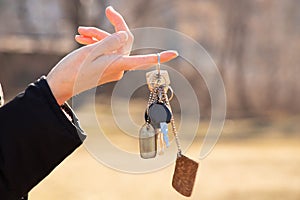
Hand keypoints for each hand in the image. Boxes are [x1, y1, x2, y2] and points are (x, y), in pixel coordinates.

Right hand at [47, 6, 177, 104]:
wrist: (60, 85)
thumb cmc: (73, 70)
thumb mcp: (91, 51)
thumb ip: (110, 42)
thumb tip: (125, 35)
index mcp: (117, 64)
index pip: (143, 59)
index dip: (158, 56)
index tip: (173, 54)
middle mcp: (118, 67)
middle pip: (123, 42)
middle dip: (111, 28)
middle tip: (107, 11)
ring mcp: (112, 68)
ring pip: (112, 45)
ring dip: (99, 35)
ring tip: (81, 32)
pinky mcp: (105, 68)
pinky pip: (106, 51)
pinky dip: (96, 43)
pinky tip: (83, 38)